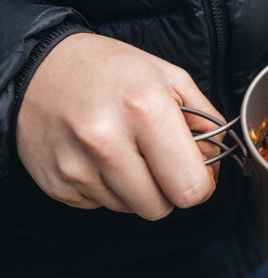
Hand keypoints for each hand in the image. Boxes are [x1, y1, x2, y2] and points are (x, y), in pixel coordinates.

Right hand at [16, 33, 223, 218]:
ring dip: (137, 188)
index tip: (196, 170)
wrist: (41, 67)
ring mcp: (77, 167)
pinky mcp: (57, 184)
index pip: (191, 188)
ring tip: (125, 150)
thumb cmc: (112, 70)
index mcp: (145, 110)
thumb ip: (206, 122)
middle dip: (169, 189)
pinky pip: (100, 206)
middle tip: (160, 159)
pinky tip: (100, 156)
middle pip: (161, 208)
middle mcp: (107, 142)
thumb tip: (216, 161)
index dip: (201, 184)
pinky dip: (108, 188)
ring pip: (131, 210)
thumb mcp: (171, 79)